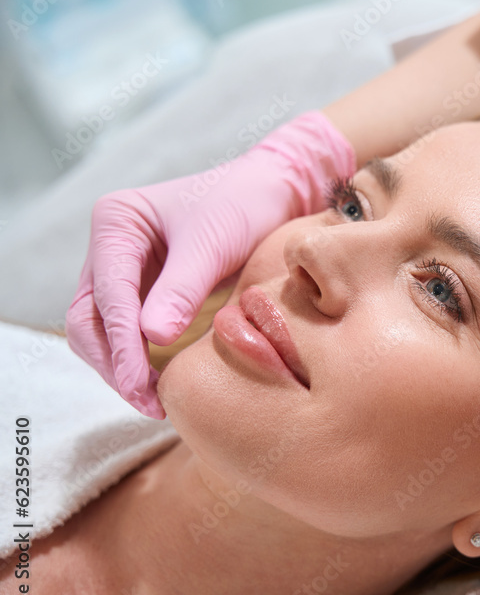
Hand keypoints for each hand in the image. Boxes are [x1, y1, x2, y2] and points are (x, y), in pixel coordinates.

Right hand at [66, 112, 354, 417]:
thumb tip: (152, 338)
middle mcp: (111, 247)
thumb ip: (182, 289)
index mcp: (116, 223)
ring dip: (122, 368)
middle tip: (147, 402)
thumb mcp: (213, 244)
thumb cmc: (244, 205)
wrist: (274, 192)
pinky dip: (138, 360)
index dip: (120, 346)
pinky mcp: (148, 291)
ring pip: (103, 331)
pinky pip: (129, 332)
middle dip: (113, 364)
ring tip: (154, 401)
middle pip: (89, 319)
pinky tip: (161, 384)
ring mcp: (126, 270)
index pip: (106, 296)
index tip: (138, 385)